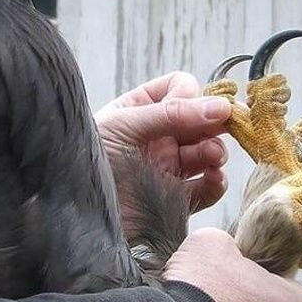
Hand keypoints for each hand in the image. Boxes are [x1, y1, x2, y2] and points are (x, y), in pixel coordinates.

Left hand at [95, 72, 231, 212]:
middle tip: (225, 128)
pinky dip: (216, 183)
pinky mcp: (174, 200)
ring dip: (216, 152)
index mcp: (141, 110)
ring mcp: (167, 168)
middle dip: (214, 124)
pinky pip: (206, 189)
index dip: (192, 95)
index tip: (195, 108)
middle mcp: (157, 137)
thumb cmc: (88, 159)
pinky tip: (213, 179)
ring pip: (208, 153)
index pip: (180, 88)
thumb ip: (172, 114)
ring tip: (212, 157)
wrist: (77, 213)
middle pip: (201, 121)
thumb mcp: (125, 125)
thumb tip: (221, 107)